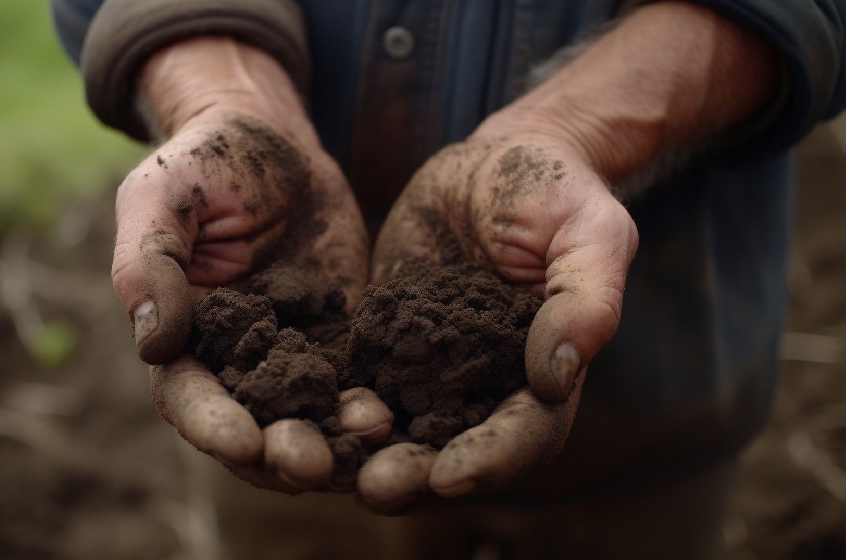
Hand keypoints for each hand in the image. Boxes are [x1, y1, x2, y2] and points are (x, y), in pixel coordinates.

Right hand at [111, 38, 389, 492]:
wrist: (277, 143)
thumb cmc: (205, 163)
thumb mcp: (162, 197)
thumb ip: (149, 264)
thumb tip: (152, 342)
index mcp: (181, 337)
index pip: (189, 397)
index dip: (212, 424)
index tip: (243, 441)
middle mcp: (236, 361)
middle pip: (255, 426)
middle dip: (283, 450)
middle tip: (315, 463)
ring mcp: (293, 355)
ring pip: (312, 417)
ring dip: (338, 439)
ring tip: (373, 435)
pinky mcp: (342, 339)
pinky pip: (359, 382)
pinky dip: (377, 403)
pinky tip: (403, 411)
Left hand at [358, 128, 637, 513]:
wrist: (489, 162)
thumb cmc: (553, 190)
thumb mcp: (588, 232)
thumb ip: (585, 301)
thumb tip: (557, 378)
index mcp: (544, 371)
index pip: (525, 433)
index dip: (491, 458)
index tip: (450, 475)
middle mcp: (485, 383)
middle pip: (453, 448)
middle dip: (415, 473)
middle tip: (374, 487)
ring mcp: (431, 367)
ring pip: (397, 427)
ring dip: (361, 453)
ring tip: (323, 464)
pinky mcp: (385, 342)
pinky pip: (355, 381)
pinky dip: (327, 403)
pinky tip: (292, 413)